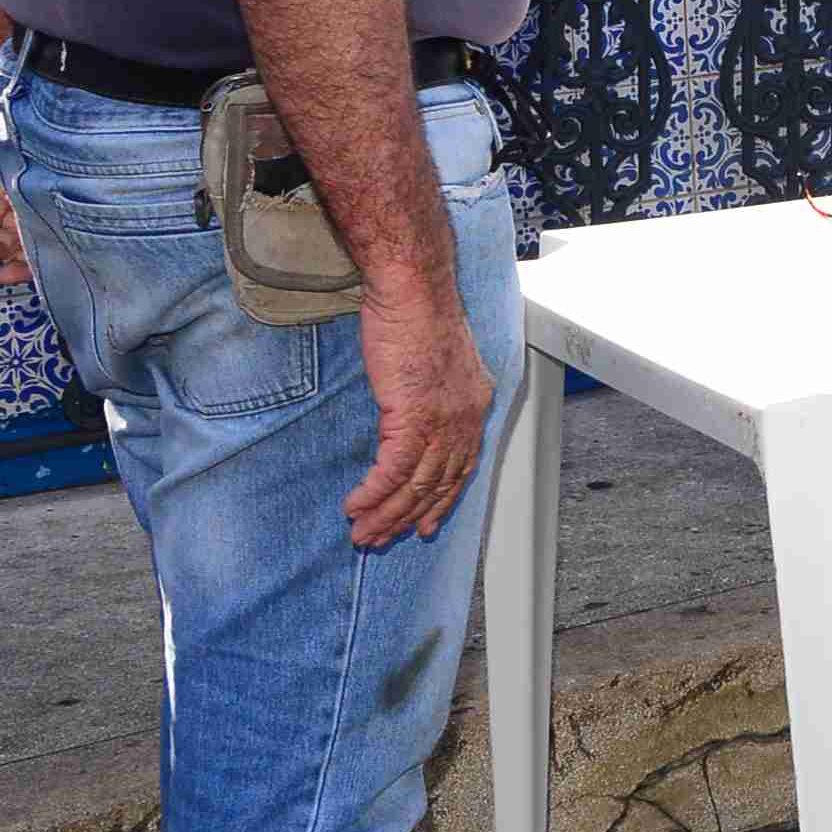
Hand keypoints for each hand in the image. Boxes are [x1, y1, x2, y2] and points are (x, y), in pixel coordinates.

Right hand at [347, 283, 495, 549]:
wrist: (414, 292)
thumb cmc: (419, 316)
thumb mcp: (439, 362)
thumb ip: (436, 394)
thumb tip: (418, 411)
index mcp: (474, 406)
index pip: (461, 467)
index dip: (441, 500)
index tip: (424, 522)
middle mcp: (466, 419)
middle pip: (438, 485)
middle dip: (406, 517)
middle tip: (381, 538)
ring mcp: (442, 421)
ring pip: (415, 484)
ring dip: (385, 514)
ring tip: (362, 534)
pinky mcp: (414, 417)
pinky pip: (393, 470)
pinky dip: (373, 493)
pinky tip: (356, 507)